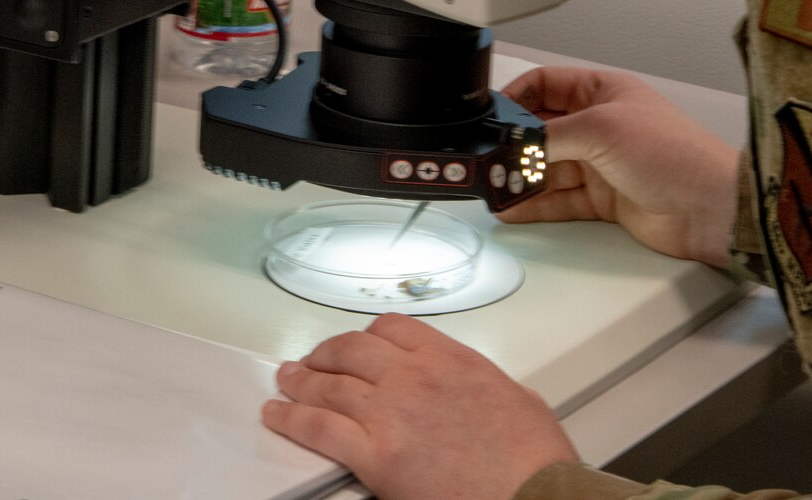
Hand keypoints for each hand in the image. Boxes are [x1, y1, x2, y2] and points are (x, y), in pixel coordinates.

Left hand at [264, 313, 576, 499]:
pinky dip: (292, 418)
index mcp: (450, 359)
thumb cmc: (532, 456)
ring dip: (301, 381)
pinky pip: (319, 428)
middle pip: (351, 350)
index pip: (392, 328)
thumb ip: (483, 385)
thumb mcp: (517, 397)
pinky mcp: (374, 455)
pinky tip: (279, 414)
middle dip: (326, 353)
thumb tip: (481, 393)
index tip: (358, 343)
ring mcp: (390, 413)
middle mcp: (413, 377)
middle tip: (312, 360)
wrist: (530, 491)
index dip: (366, 334)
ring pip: (329, 384)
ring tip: (287, 380)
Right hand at [499, 66, 739, 267]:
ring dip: (521, 177)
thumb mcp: (602, 129)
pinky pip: (559, 199)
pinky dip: (535, 204)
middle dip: (515, 143)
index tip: (492, 114)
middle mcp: (601, 125)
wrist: (707, 206)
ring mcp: (602, 163)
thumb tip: (517, 143)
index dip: (517, 96)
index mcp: (604, 92)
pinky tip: (514, 208)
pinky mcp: (604, 199)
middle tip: (488, 158)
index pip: (548, 84)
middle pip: (544, 130)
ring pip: (549, 168)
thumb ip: (552, 136)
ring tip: (494, 188)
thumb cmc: (673, 153)